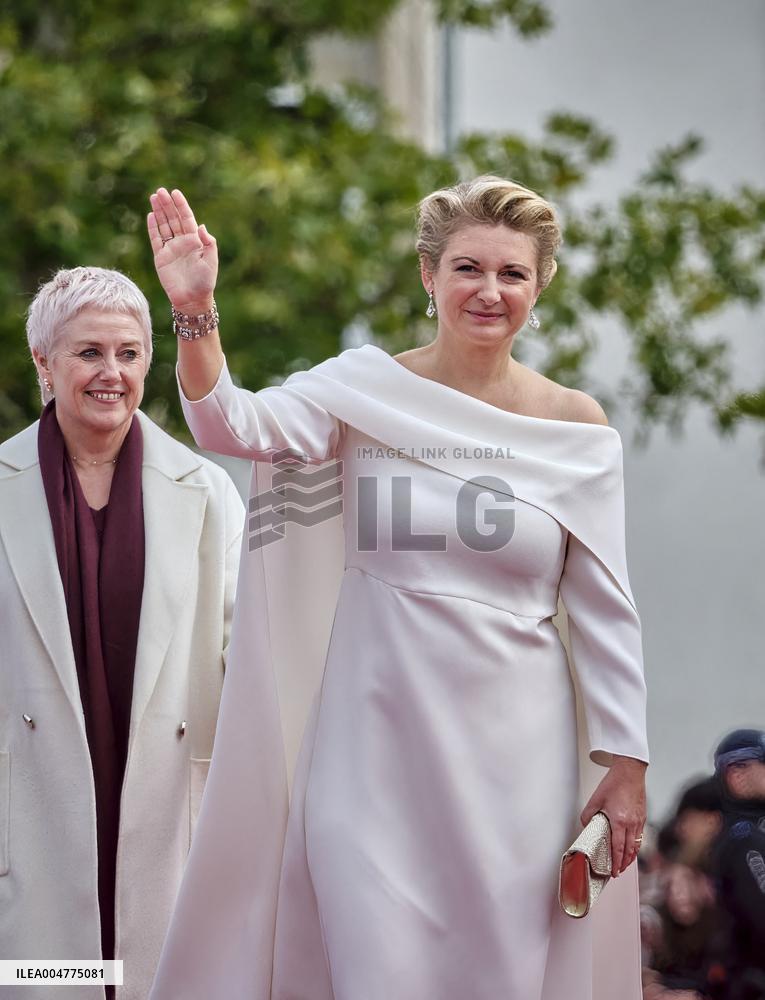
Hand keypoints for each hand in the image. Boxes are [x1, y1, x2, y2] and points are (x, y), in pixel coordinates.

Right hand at [147, 187, 217, 311]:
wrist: (192, 299)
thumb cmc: (205, 282)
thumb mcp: (211, 261)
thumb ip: (208, 243)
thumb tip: (201, 226)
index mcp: (195, 241)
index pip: (186, 218)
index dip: (181, 205)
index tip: (175, 193)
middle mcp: (182, 242)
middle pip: (173, 219)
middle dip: (167, 205)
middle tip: (160, 191)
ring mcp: (171, 249)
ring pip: (163, 226)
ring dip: (159, 212)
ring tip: (153, 197)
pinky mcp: (161, 258)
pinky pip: (155, 240)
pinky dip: (153, 228)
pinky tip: (151, 216)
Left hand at [581, 754, 645, 876]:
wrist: (630, 771)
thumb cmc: (614, 783)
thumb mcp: (596, 799)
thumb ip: (588, 815)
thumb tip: (586, 826)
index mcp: (619, 820)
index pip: (618, 848)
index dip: (616, 862)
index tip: (614, 872)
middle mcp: (631, 823)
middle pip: (629, 851)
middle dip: (623, 864)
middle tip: (618, 872)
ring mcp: (639, 821)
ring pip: (636, 845)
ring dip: (631, 857)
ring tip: (624, 864)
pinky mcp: (643, 817)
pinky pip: (640, 837)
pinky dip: (635, 846)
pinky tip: (631, 848)